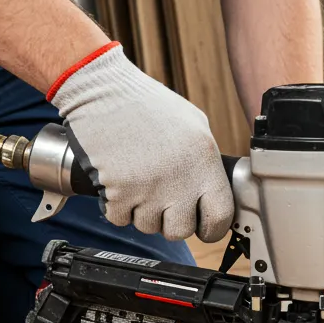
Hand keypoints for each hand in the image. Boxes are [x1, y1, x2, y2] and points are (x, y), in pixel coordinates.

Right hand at [49, 43, 233, 241]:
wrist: (103, 91)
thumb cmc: (147, 105)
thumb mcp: (194, 125)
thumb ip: (206, 162)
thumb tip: (214, 194)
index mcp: (204, 162)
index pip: (220, 217)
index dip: (211, 227)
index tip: (203, 225)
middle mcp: (179, 180)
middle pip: (181, 230)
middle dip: (170, 220)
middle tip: (162, 200)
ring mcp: (148, 189)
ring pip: (148, 226)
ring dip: (142, 211)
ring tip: (138, 181)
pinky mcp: (118, 193)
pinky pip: (120, 219)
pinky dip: (117, 206)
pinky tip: (120, 182)